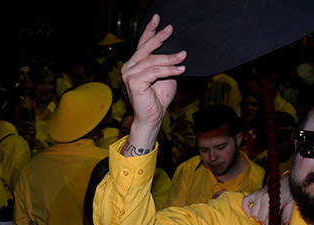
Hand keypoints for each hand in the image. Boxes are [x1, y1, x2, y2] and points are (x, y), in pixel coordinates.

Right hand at [121, 14, 185, 154]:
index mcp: (135, 64)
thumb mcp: (165, 75)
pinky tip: (180, 69)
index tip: (158, 18)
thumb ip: (165, 63)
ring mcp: (129, 74)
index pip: (142, 44)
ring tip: (183, 57)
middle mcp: (129, 67)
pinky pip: (154, 72)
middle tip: (171, 29)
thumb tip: (177, 49)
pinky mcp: (133, 82)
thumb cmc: (159, 98)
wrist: (152, 118)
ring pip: (152, 60)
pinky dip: (168, 70)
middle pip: (146, 48)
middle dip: (159, 38)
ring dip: (170, 58)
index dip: (150, 31)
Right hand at [242, 174, 292, 224]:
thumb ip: (286, 218)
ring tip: (264, 218)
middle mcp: (264, 198)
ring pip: (253, 212)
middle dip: (263, 222)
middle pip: (259, 217)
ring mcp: (258, 195)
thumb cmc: (289, 194)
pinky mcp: (254, 193)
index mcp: (274, 201)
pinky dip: (246, 209)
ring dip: (257, 218)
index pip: (267, 218)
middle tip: (269, 223)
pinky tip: (250, 214)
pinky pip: (245, 201)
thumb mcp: (290, 206)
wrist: (286, 181)